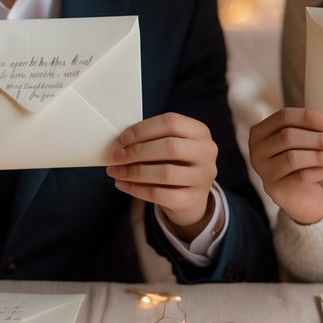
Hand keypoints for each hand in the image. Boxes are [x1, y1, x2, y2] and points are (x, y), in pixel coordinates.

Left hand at [108, 113, 217, 240]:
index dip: (144, 129)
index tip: (123, 139)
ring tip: (115, 171)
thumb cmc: (174, 164)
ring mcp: (202, 177)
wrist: (191, 198)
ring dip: (134, 172)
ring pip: (165, 173)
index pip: (171, 122)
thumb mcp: (171, 146)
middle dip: (137, 151)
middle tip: (116, 157)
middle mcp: (206, 152)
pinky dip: (136, 189)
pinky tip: (122, 184)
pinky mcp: (192, 200)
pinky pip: (159, 194)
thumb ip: (151, 140)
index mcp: (200, 132)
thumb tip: (119, 144)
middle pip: (169, 147)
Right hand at [248, 108, 322, 225]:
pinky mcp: (275, 190)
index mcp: (260, 132)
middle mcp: (257, 151)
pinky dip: (319, 171)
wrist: (302, 196)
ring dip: (319, 155)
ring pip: (293, 157)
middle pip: (287, 136)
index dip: (307, 117)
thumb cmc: (302, 162)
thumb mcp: (301, 142)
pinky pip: (300, 176)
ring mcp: (264, 172)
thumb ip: (307, 129)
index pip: (283, 117)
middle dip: (316, 138)